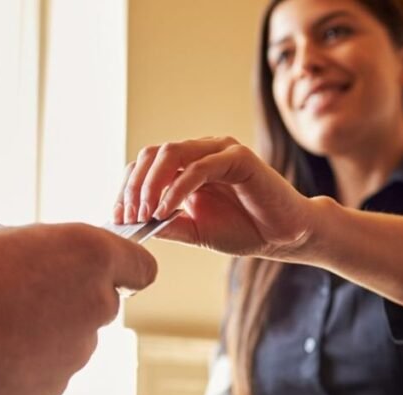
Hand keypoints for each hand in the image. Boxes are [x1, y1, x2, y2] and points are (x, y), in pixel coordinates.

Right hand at [0, 223, 156, 394]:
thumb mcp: (6, 236)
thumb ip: (45, 253)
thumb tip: (46, 266)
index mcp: (91, 255)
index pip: (140, 267)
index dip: (123, 270)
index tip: (106, 274)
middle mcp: (96, 304)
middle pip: (100, 305)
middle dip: (70, 302)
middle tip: (20, 296)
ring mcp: (77, 351)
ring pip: (72, 342)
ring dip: (46, 336)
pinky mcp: (53, 388)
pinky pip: (48, 373)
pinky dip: (26, 366)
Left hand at [113, 137, 313, 258]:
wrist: (285, 237)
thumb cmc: (244, 230)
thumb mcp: (195, 231)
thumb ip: (167, 224)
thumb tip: (133, 225)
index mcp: (188, 164)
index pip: (146, 165)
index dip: (127, 189)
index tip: (118, 218)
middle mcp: (201, 151)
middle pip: (151, 154)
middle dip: (133, 186)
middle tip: (128, 217)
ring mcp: (220, 150)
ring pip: (170, 153)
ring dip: (151, 184)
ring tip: (146, 213)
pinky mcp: (238, 158)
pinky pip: (198, 167)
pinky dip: (177, 188)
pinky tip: (166, 210)